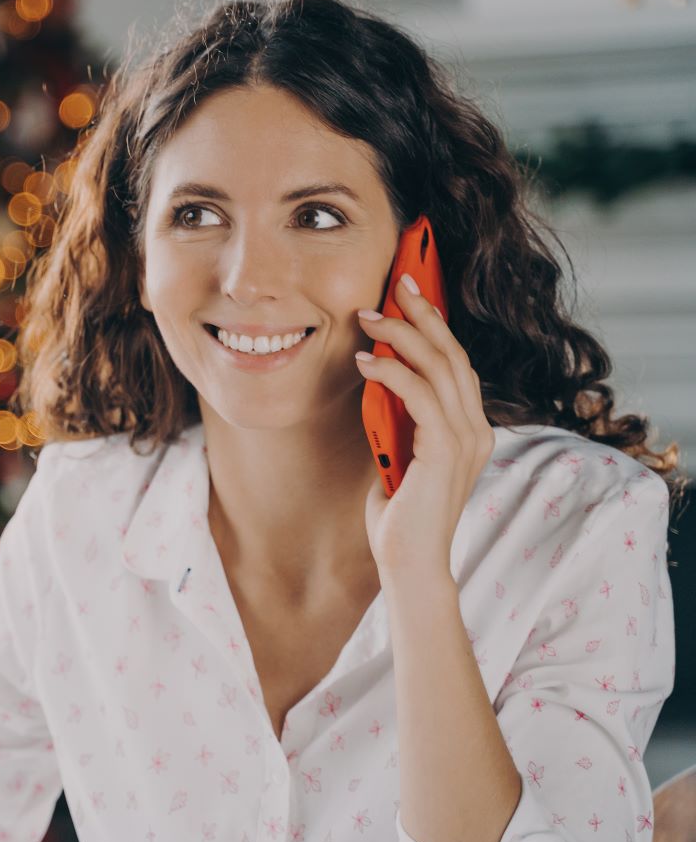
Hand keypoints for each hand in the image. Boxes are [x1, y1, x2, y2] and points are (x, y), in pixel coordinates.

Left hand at [354, 273, 493, 576]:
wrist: (408, 562)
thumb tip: (379, 379)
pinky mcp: (446, 451)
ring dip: (402, 336)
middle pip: (454, 353)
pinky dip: (392, 373)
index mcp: (470, 427)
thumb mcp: (400, 452)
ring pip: (440, 366)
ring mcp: (466, 439)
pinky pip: (420, 396)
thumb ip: (400, 418)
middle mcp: (477, 428)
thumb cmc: (399, 513)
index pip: (456, 362)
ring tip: (368, 317)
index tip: (412, 291)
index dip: (436, 323)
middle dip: (425, 312)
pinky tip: (366, 362)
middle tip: (400, 279)